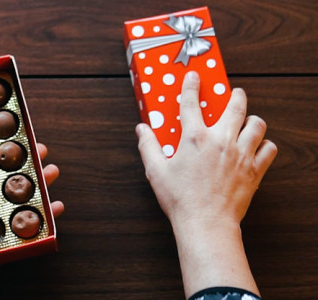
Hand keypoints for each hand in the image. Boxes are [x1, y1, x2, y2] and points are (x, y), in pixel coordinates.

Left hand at [0, 143, 63, 299]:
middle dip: (27, 164)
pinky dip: (47, 217)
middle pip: (10, 180)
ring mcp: (1, 220)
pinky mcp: (12, 237)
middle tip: (41, 151)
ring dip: (40, 185)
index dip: (0, 152)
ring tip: (52, 172)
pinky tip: (56, 207)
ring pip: (24, 198)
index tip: (13, 138)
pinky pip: (32, 224)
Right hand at [136, 71, 276, 296]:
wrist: (206, 224)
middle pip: (235, 106)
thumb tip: (141, 129)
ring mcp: (240, 154)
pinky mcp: (254, 170)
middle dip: (236, 95)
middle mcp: (220, 141)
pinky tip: (258, 147)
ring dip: (253, 120)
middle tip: (235, 94)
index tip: (194, 76)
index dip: (191, 85)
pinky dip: (265, 146)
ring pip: (257, 125)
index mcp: (194, 138)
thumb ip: (148, 146)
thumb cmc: (180, 198)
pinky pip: (269, 149)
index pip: (192, 102)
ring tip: (249, 121)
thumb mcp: (156, 171)